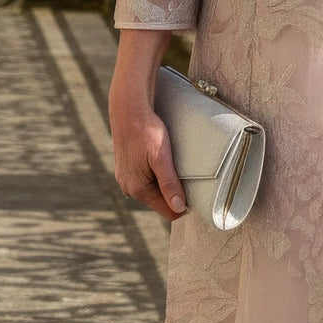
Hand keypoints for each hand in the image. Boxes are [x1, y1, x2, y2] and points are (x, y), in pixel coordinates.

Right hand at [109, 102, 187, 221]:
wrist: (128, 111)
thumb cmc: (146, 131)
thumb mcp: (161, 157)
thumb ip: (169, 183)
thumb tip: (179, 208)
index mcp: (138, 190)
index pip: (168, 211)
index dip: (183, 204)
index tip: (196, 190)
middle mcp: (129, 189)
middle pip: (161, 201)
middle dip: (174, 191)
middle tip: (185, 171)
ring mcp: (126, 180)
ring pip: (154, 190)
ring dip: (165, 181)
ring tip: (172, 162)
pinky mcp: (126, 170)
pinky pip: (146, 180)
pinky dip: (156, 174)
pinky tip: (160, 160)